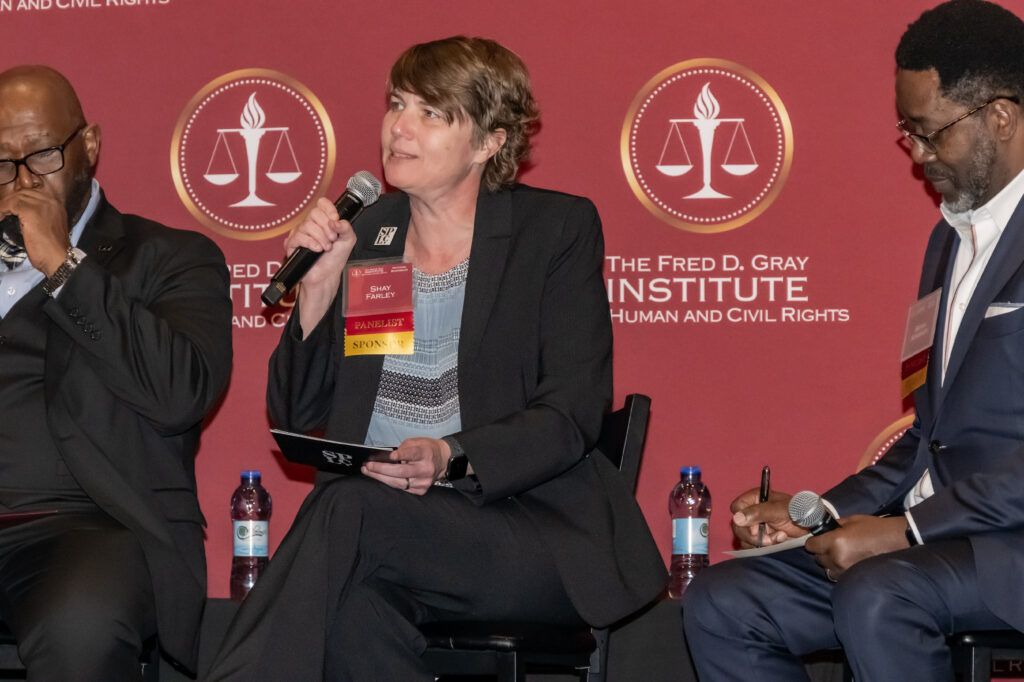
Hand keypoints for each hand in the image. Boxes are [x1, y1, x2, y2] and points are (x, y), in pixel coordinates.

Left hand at [0, 188, 69, 274]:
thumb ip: (37, 214)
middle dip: (10, 201)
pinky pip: (10, 204)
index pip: (33, 190)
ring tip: (0, 215)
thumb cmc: (51, 248)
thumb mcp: (47, 226)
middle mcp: (51, 201)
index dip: (19, 197)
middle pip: (24, 192)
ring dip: (4, 206)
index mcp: (56, 203)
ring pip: (16, 197)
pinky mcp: (31, 211)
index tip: (10, 207)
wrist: (59, 259)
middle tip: (2, 211)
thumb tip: (19, 210)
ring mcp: (42, 205)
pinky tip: (0, 217)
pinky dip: (2, 210)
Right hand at [286, 198, 357, 334]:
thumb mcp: (348, 240)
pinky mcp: (292, 244)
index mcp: (323, 221)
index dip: (329, 209)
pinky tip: (317, 250)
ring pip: (307, 225)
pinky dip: (311, 243)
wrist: (327, 275)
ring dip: (321, 238)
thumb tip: (336, 221)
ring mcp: (300, 233)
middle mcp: (310, 225)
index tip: (335, 220)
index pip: (322, 204)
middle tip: (332, 239)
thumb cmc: (335, 259)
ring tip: (325, 248)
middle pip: (314, 213)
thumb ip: (346, 228)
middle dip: (327, 227)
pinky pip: (299, 236)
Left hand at [361, 437, 450, 495]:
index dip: (401, 455)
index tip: (391, 456)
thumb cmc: (426, 449)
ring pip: (398, 483)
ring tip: (368, 471)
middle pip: (401, 471)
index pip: (413, 454)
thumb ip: (403, 448)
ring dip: (381, 477)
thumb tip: (384, 457)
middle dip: (381, 469)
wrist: (443, 460)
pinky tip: (380, 477)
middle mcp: (426, 469)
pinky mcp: (421, 490)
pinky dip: (389, 483)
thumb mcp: (417, 442)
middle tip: (368, 465)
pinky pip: (401, 488)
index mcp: (426, 453)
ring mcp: (424, 482)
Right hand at [731, 488, 806, 547]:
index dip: (743, 519)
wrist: (811, 526)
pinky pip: (750, 546)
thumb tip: (737, 519)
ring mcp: (754, 526)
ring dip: (760, 542)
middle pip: (738, 526)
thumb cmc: (797, 512)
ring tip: (779, 538)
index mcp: (754, 498)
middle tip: (770, 539)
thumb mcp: (778, 510)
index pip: (736, 508)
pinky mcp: (758, 538)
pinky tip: (776, 544)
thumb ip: (758, 512)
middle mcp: (751, 511)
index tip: (757, 528)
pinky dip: (761, 548)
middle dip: (754, 536)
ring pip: (743, 538)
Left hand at [805, 515, 910, 578]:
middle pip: (818, 558)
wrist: (898, 540)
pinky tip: (847, 563)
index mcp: (836, 542)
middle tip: (831, 545)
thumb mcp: (852, 520)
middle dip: (822, 551)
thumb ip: (834, 526)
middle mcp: (837, 558)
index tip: (818, 539)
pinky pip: (837, 575)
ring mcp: (845, 570)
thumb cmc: (875, 528)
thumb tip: (822, 529)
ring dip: (830, 562)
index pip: (811, 546)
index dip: (813, 541)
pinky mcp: (853, 578)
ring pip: (826, 569)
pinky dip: (839, 570)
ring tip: (840, 555)